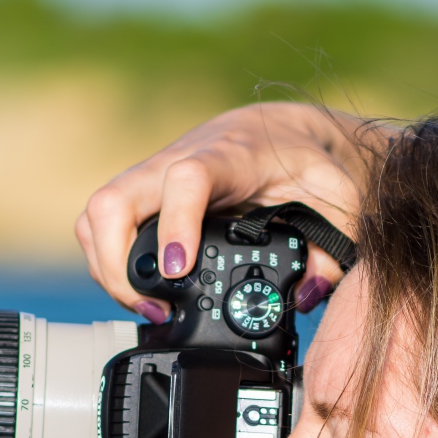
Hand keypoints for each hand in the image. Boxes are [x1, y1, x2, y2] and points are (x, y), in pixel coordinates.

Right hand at [76, 101, 371, 322]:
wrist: (284, 130)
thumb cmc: (308, 162)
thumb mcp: (339, 202)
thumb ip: (332, 249)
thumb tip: (303, 295)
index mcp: (229, 157)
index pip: (185, 179)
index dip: (174, 224)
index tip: (178, 270)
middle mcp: (178, 161)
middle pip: (114, 199)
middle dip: (117, 263)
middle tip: (154, 308)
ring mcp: (152, 177)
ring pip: (98, 215)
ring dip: (106, 268)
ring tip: (147, 308)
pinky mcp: (142, 196)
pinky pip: (101, 225)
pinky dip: (107, 262)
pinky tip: (138, 291)